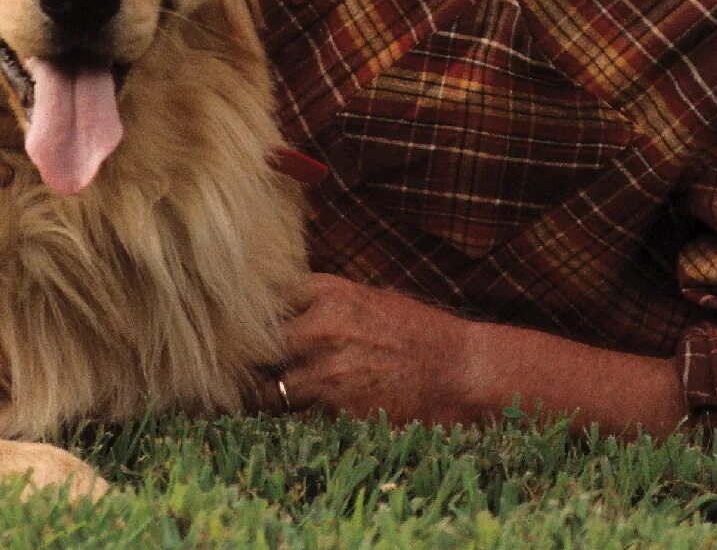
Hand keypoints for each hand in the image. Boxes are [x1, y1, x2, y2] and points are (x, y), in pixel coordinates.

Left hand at [255, 274, 480, 425]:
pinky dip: (299, 423)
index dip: (259, 320)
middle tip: (258, 373)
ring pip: (270, 390)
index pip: (268, 301)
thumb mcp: (370, 300)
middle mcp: (321, 327)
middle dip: (257, 361)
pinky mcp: (338, 411)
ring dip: (273, 398)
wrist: (462, 372)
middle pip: (258, 346)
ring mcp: (327, 371)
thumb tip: (283, 313)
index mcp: (330, 293)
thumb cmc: (419, 335)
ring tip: (278, 403)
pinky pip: (298, 420)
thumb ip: (325, 303)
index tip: (254, 332)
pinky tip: (308, 422)